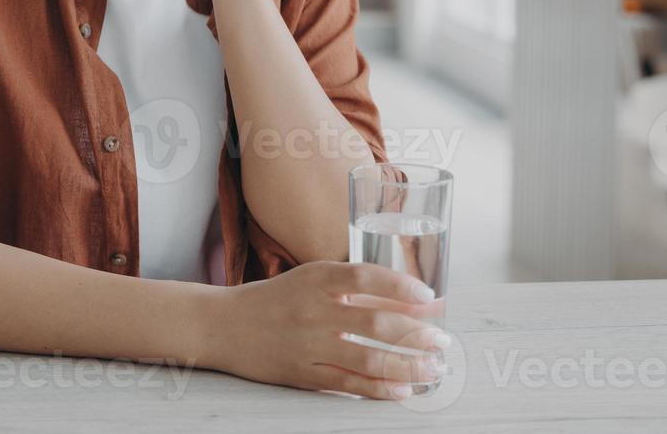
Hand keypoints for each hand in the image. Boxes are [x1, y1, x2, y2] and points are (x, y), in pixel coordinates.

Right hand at [196, 261, 449, 399]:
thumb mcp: (311, 280)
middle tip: (442, 340)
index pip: (368, 276)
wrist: (223, 325)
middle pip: (376, 322)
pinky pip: (349, 384)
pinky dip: (379, 389)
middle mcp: (315, 309)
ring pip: (369, 358)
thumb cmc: (274, 299)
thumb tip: (408, 296)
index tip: (431, 295)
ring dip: (407, 365)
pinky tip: (402, 389)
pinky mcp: (303, 373)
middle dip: (417, 333)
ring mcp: (309, 344)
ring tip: (433, 369)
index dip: (403, 285)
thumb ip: (353, 287)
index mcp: (318, 278)